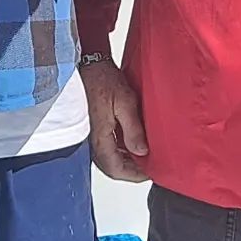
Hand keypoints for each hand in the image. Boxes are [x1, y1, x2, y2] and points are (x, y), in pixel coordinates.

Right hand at [80, 59, 149, 180]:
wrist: (89, 65)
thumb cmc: (103, 80)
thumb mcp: (124, 102)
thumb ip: (133, 129)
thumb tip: (142, 151)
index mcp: (100, 137)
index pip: (116, 169)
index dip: (135, 175)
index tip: (151, 171)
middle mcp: (94, 140)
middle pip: (113, 167)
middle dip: (132, 170)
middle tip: (151, 165)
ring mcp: (93, 135)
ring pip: (110, 158)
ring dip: (127, 160)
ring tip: (146, 153)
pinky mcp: (95, 128)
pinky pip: (108, 147)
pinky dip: (122, 150)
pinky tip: (134, 141)